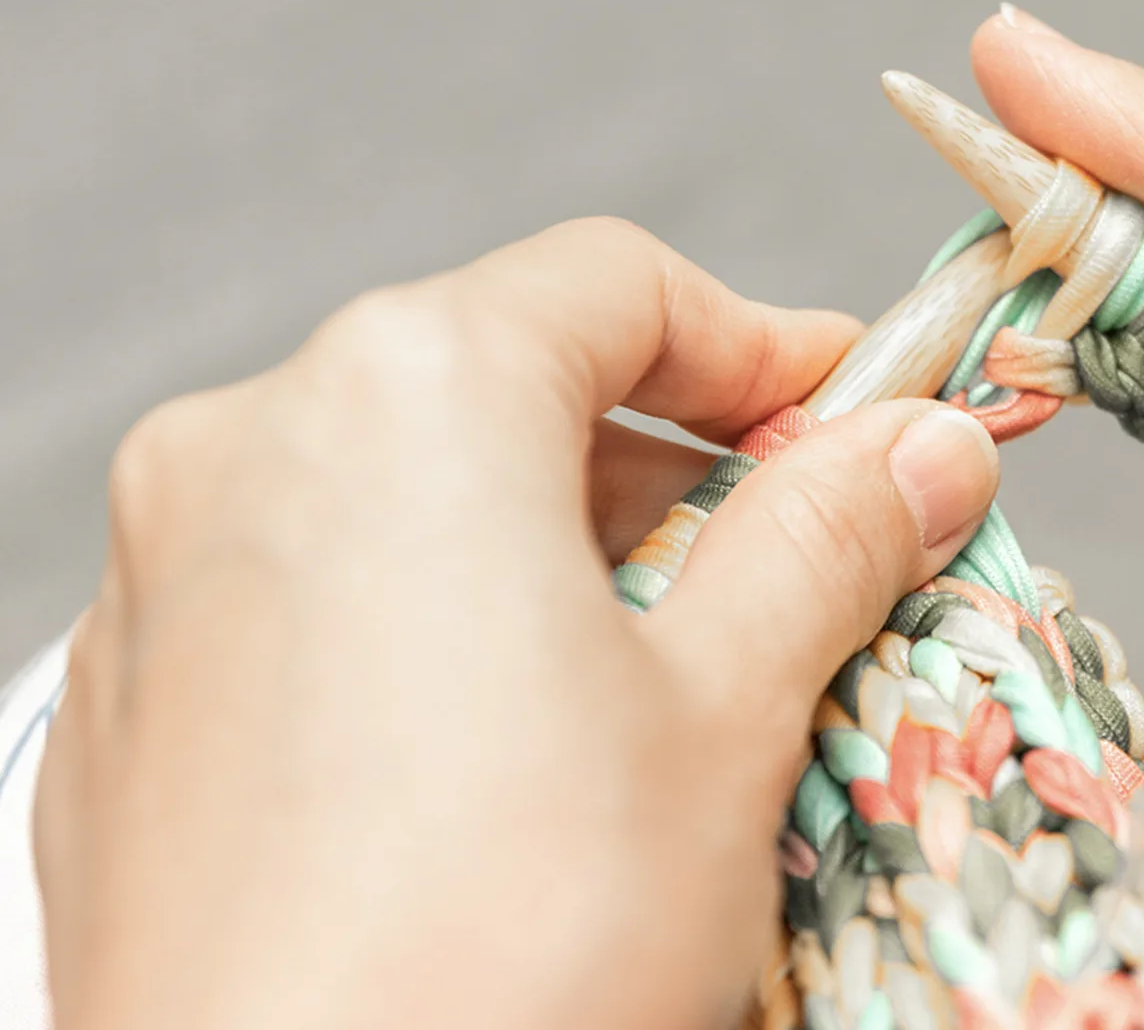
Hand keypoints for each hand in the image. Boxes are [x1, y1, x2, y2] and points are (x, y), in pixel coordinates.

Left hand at [33, 219, 999, 1029]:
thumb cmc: (499, 948)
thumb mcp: (724, 715)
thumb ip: (827, 539)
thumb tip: (920, 452)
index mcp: (400, 398)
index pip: (619, 286)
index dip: (770, 347)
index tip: (863, 421)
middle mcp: (247, 454)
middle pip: (508, 387)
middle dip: (672, 470)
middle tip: (795, 573)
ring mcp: (163, 586)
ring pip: (407, 502)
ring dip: (559, 560)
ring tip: (665, 695)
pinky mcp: (134, 715)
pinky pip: (314, 611)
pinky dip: (435, 637)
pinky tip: (515, 771)